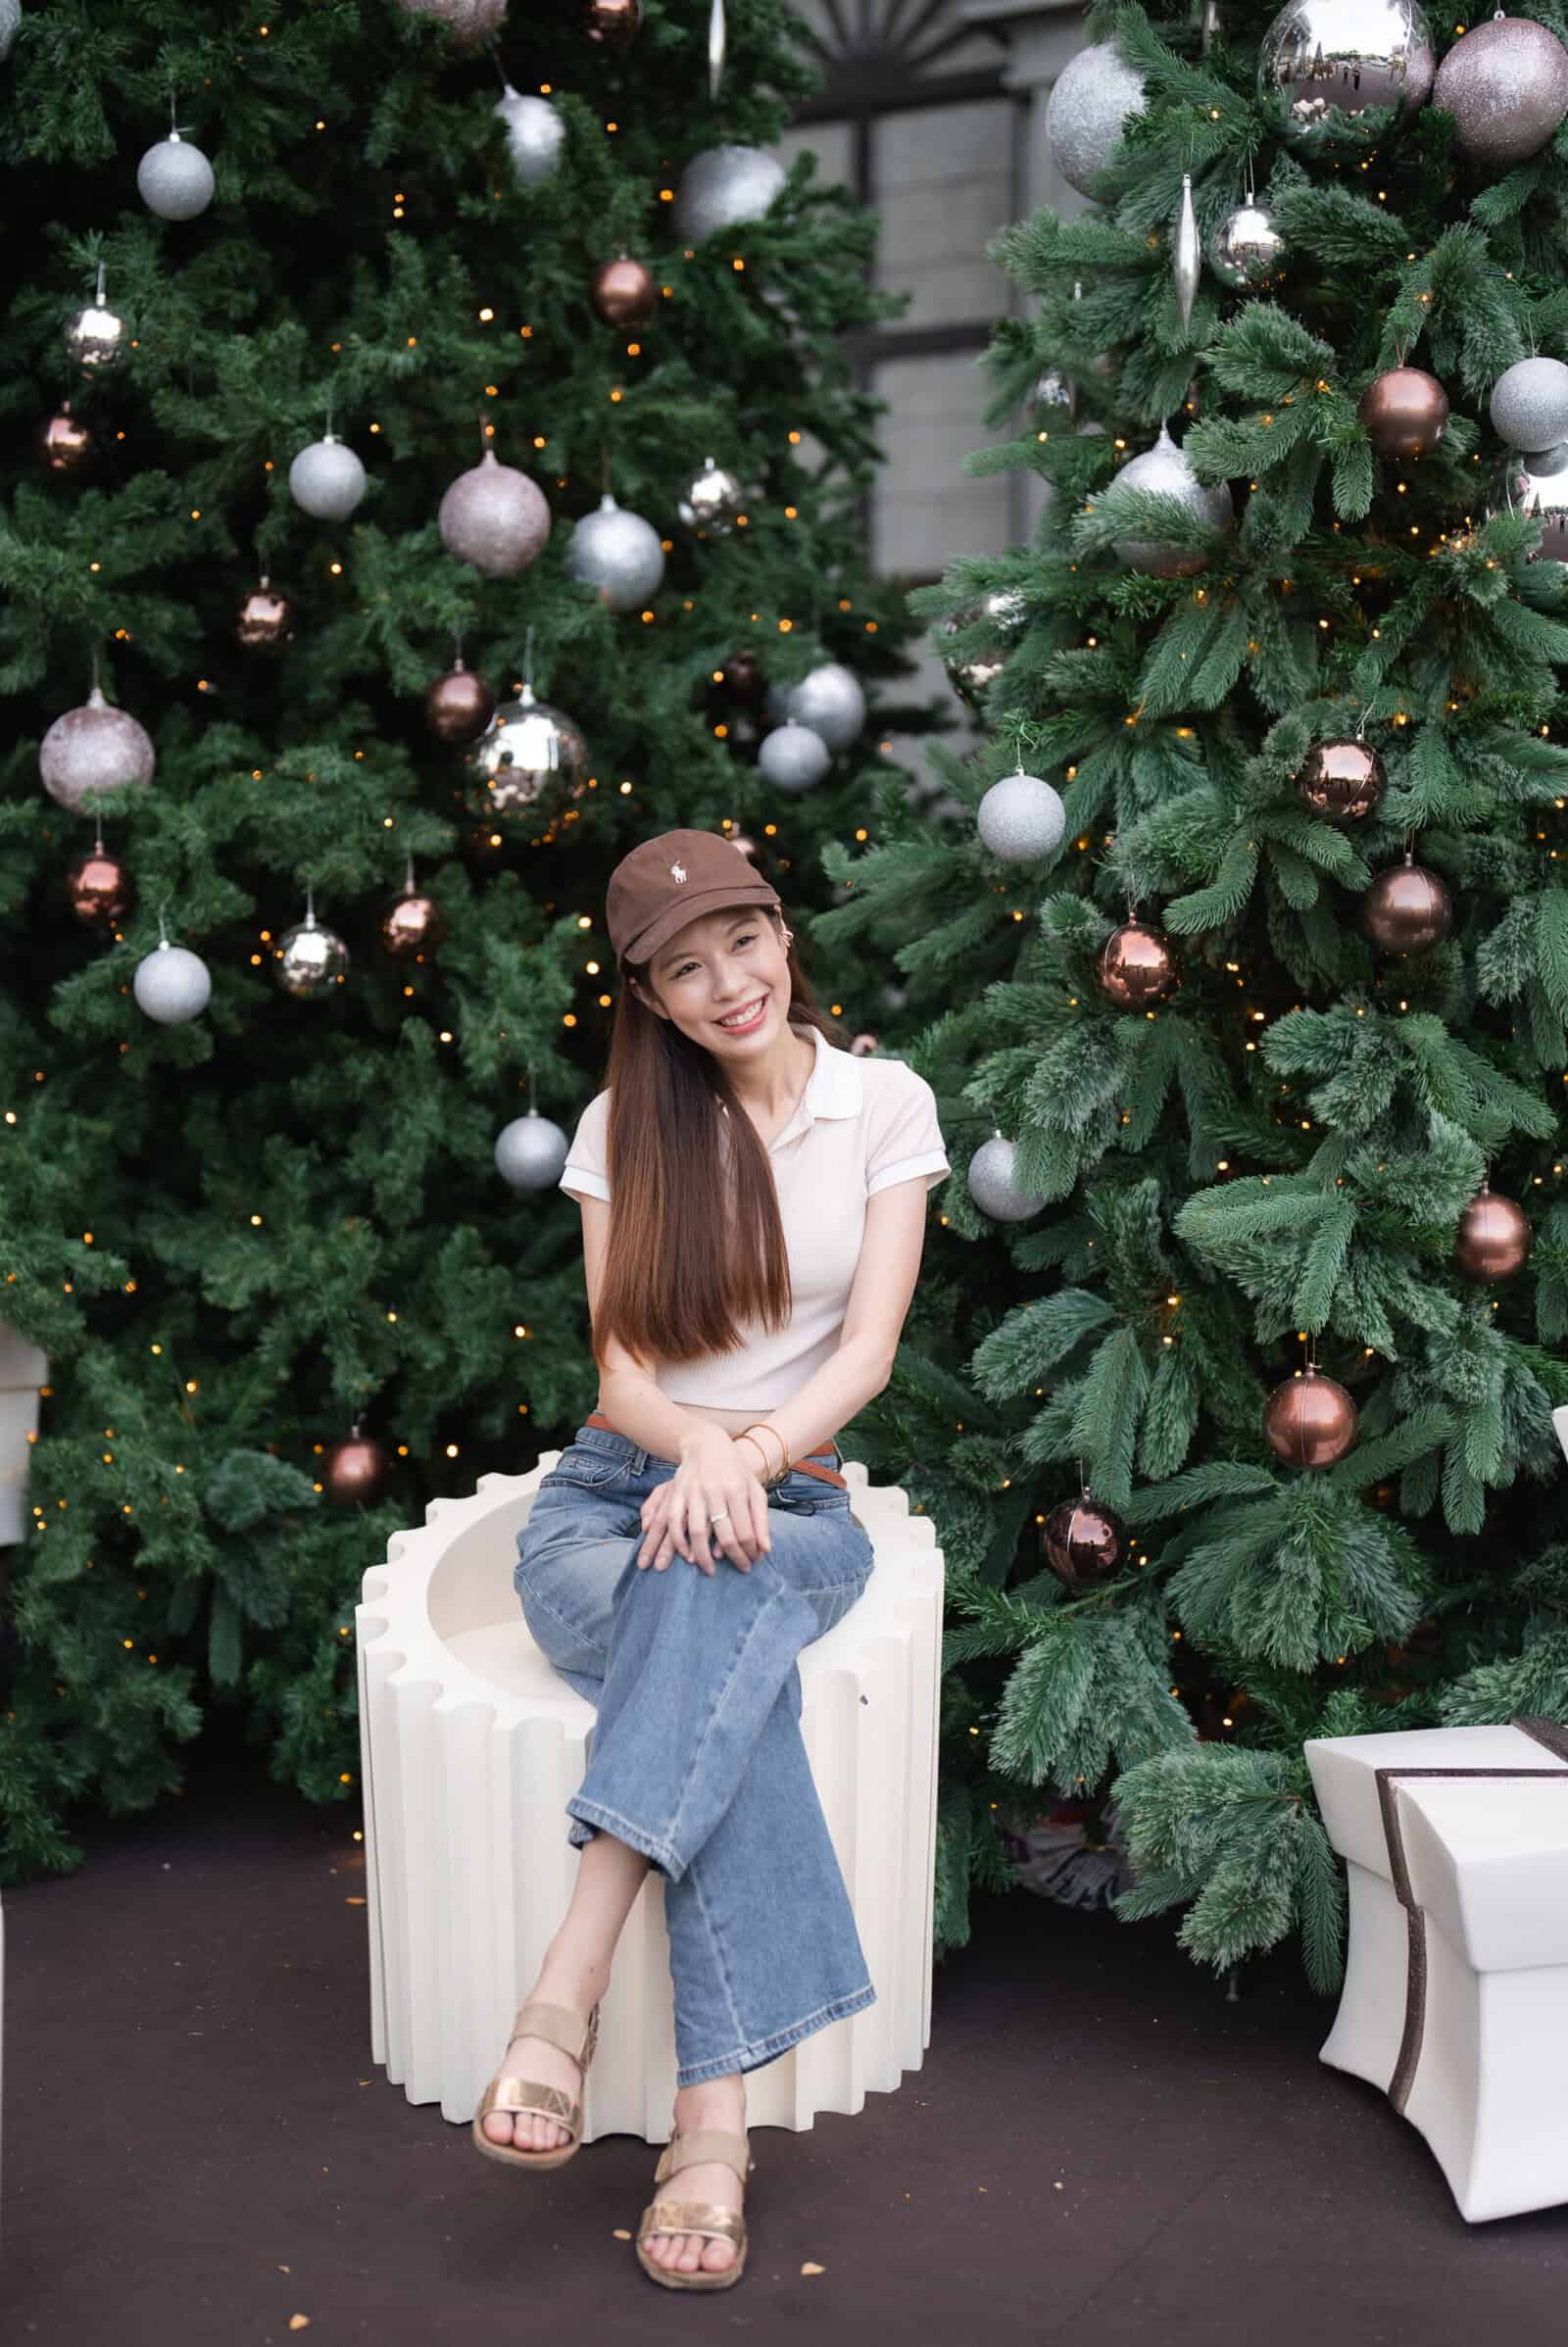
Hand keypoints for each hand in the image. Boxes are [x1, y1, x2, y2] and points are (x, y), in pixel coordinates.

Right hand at [636, 1425, 772, 1575]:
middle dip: (733, 1557)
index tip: (752, 1562)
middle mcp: (715, 1490)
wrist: (706, 1444)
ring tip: (710, 1570)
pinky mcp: (676, 1492)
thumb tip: (766, 1550)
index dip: (749, 1551)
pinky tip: (687, 1555)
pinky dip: (679, 1542)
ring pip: (697, 1531)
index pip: (745, 1530)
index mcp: (737, 1489)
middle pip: (724, 1533)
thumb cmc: (735, 1470)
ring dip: (703, 1556)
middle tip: (739, 1569)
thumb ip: (761, 1519)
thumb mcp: (754, 1489)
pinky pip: (674, 1522)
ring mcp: (693, 1491)